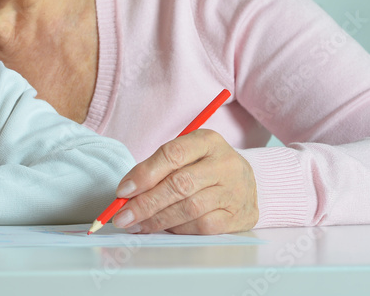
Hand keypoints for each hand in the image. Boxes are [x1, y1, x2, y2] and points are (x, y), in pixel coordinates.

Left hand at [111, 129, 257, 234]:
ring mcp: (234, 191)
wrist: (246, 182)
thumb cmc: (205, 167)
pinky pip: (202, 226)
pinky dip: (179, 229)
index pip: (172, 154)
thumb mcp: (186, 155)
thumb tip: (127, 192)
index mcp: (208, 141)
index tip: (123, 191)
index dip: (144, 174)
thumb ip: (158, 168)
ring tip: (137, 224)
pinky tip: (165, 228)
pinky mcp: (239, 216)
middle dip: (146, 203)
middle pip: (180, 184)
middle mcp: (224, 164)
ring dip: (158, 219)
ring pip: (190, 208)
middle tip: (123, 216)